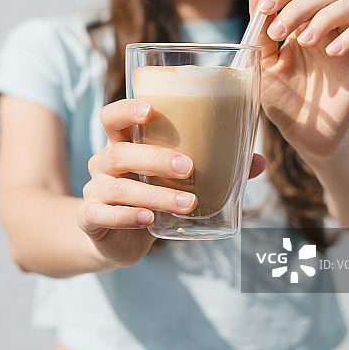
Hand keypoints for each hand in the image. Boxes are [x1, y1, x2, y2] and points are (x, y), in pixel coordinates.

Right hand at [79, 98, 265, 267]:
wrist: (117, 240)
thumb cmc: (150, 196)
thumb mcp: (175, 180)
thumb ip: (214, 169)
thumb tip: (257, 162)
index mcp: (122, 144)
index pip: (112, 117)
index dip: (127, 109)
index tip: (151, 109)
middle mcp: (103, 163)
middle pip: (119, 152)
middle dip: (155, 158)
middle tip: (190, 167)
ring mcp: (94, 192)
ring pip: (117, 187)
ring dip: (155, 194)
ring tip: (187, 203)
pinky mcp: (91, 220)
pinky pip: (102, 215)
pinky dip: (127, 216)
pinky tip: (149, 219)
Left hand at [249, 0, 348, 161]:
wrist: (304, 135)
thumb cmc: (282, 99)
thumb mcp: (263, 64)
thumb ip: (260, 30)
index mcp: (302, 21)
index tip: (264, 8)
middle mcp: (327, 25)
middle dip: (299, 5)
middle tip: (278, 33)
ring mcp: (347, 41)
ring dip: (325, 16)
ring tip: (303, 42)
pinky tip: (330, 53)